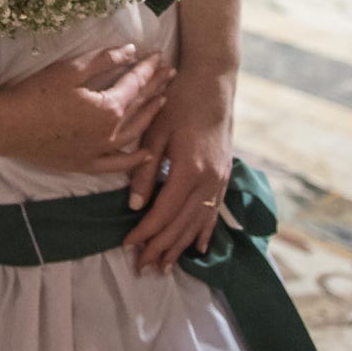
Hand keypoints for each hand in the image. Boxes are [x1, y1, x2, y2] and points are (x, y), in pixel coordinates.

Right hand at [0, 46, 173, 169]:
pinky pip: (115, 164)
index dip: (148, 68)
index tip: (159, 56)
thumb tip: (130, 52)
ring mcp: (98, 152)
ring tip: (162, 101)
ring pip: (133, 134)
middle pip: (139, 107)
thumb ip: (104, 60)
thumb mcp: (71, 70)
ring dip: (150, 116)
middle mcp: (111, 133)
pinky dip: (133, 160)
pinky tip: (146, 154)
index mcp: (109, 108)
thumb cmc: (36, 94)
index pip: (136, 84)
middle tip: (169, 73)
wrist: (7, 127)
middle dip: (155, 87)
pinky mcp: (84, 164)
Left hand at [121, 69, 235, 273]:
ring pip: (198, 223)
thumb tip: (133, 205)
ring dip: (180, 246)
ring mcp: (219, 180)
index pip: (163, 212)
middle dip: (160, 247)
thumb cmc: (179, 101)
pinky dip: (204, 232)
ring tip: (164, 266)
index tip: (128, 245)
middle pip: (181, 225)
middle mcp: (208, 180)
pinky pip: (214, 212)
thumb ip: (145, 169)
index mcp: (189, 169)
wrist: (213, 83)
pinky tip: (198, 248)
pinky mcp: (224, 176)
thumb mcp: (155, 130)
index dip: (145, 232)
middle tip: (142, 267)